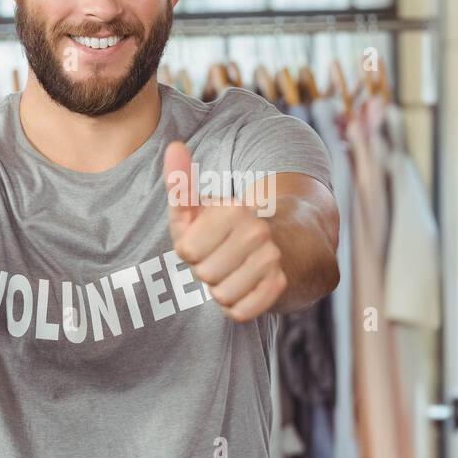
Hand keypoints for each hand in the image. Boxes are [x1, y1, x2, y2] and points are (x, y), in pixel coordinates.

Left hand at [164, 140, 286, 322]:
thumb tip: (173, 146)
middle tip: (221, 258)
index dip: (190, 251)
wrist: (284, 247)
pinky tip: (246, 288)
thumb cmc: (226, 230)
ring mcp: (272, 260)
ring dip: (222, 289)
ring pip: (221, 295)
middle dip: (206, 271)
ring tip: (233, 272)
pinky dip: (237, 306)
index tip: (205, 241)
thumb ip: (181, 184)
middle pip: (204, 275)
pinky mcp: (279, 287)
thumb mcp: (199, 209)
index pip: (187, 251)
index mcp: (234, 209)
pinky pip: (240, 312)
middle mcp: (258, 232)